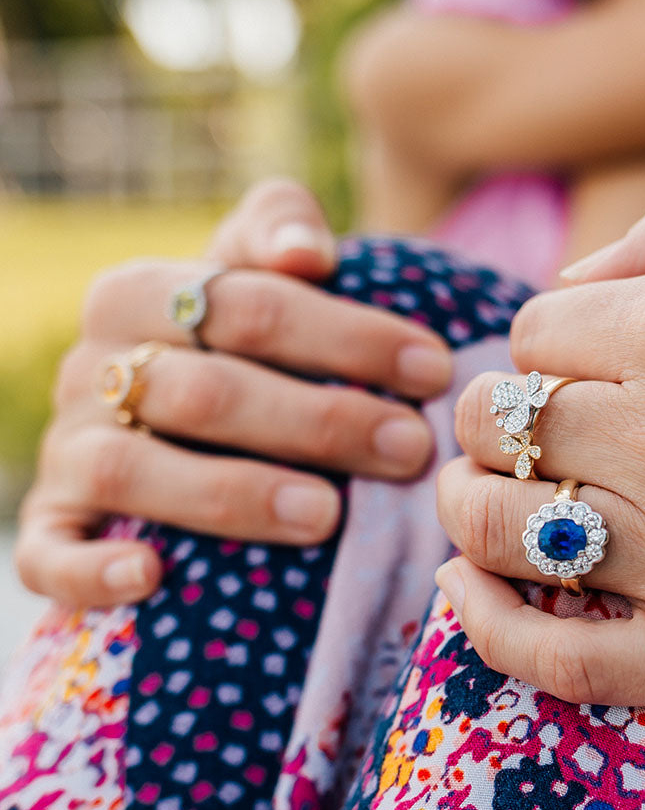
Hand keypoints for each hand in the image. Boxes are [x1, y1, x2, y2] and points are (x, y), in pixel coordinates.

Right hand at [17, 179, 451, 608]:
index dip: (347, 337)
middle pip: (206, 391)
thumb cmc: (233, 340)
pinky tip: (153, 576)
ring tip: (325, 516)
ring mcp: (69, 449)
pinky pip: (47, 553)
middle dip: (318, 421)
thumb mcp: (250, 273)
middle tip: (408, 448)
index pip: (248, 307)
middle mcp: (92, 367)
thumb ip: (276, 232)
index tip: (432, 369)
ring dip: (231, 494)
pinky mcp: (53, 522)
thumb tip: (307, 251)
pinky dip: (93, 568)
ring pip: (133, 469)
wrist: (165, 403)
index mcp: (140, 293)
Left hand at [435, 177, 644, 706]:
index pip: (532, 333)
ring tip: (487, 499)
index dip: (546, 347)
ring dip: (468, 508)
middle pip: (494, 424)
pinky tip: (470, 589)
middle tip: (533, 433)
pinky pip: (556, 657)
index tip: (583, 368)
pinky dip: (490, 626)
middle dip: (496, 421)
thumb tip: (577, 277)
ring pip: (495, 527)